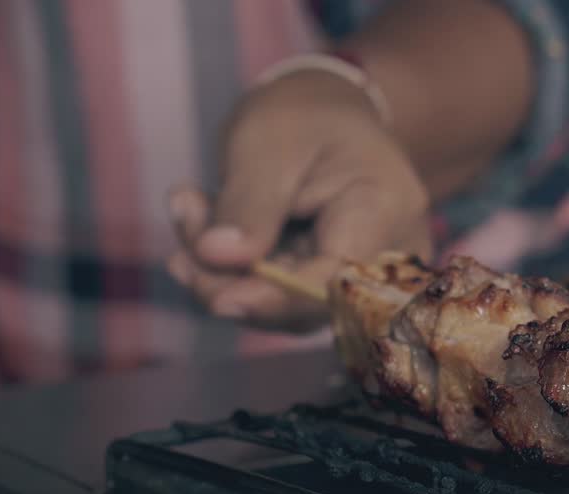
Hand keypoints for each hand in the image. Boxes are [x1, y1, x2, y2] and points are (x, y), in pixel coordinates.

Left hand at [166, 69, 431, 331]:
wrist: (328, 112)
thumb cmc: (304, 116)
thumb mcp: (268, 145)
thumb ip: (247, 206)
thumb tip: (217, 258)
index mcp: (384, 210)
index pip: (338, 281)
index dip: (278, 298)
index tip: (217, 299)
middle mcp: (387, 254)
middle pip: (311, 302)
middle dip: (236, 282)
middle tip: (181, 243)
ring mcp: (362, 274)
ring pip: (288, 306)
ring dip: (226, 275)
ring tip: (190, 214)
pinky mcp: (331, 282)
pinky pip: (281, 296)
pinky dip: (236, 273)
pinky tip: (203, 234)